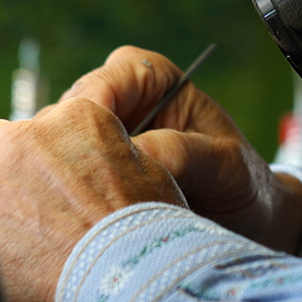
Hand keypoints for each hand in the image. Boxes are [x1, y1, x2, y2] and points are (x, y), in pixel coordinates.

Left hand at [0, 97, 185, 301]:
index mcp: (78, 119)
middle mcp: (28, 140)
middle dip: (1, 178)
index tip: (43, 190)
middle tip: (22, 219)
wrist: (133, 287)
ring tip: (10, 255)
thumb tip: (101, 172)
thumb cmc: (151, 242)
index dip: (38, 163)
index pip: (38, 128)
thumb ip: (111, 162)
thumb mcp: (149, 180)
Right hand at [62, 45, 301, 256]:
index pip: (100, 86)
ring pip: (55, 151)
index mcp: (149, 76)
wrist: (246, 221)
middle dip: (72, 154)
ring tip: (90, 215)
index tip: (93, 161)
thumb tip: (135, 154)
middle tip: (86, 196)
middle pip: (66, 118)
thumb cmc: (242, 183)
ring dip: (66, 182)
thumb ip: (180, 153)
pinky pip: (60, 181)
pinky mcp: (87, 173)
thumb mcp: (224, 165)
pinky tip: (81, 224)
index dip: (88, 120)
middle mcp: (117, 100)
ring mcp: (97, 137)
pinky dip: (66, 202)